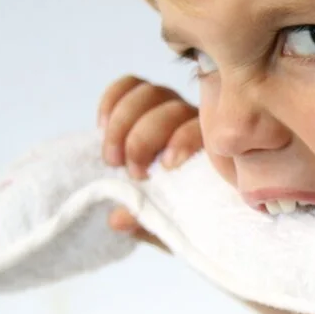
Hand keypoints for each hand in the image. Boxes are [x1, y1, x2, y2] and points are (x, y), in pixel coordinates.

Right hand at [98, 75, 201, 251]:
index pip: (201, 128)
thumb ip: (150, 222)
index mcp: (212, 150)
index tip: (165, 169)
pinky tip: (101, 128)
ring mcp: (171, 108)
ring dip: (122, 123)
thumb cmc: (187, 220)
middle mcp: (195, 122)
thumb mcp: (170, 228)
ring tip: (110, 159)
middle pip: (171, 108)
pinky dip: (112, 100)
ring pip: (149, 92)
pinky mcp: (146, 103)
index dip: (180, 142)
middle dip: (142, 139)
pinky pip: (130, 85)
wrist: (186, 209)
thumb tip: (118, 218)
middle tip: (132, 173)